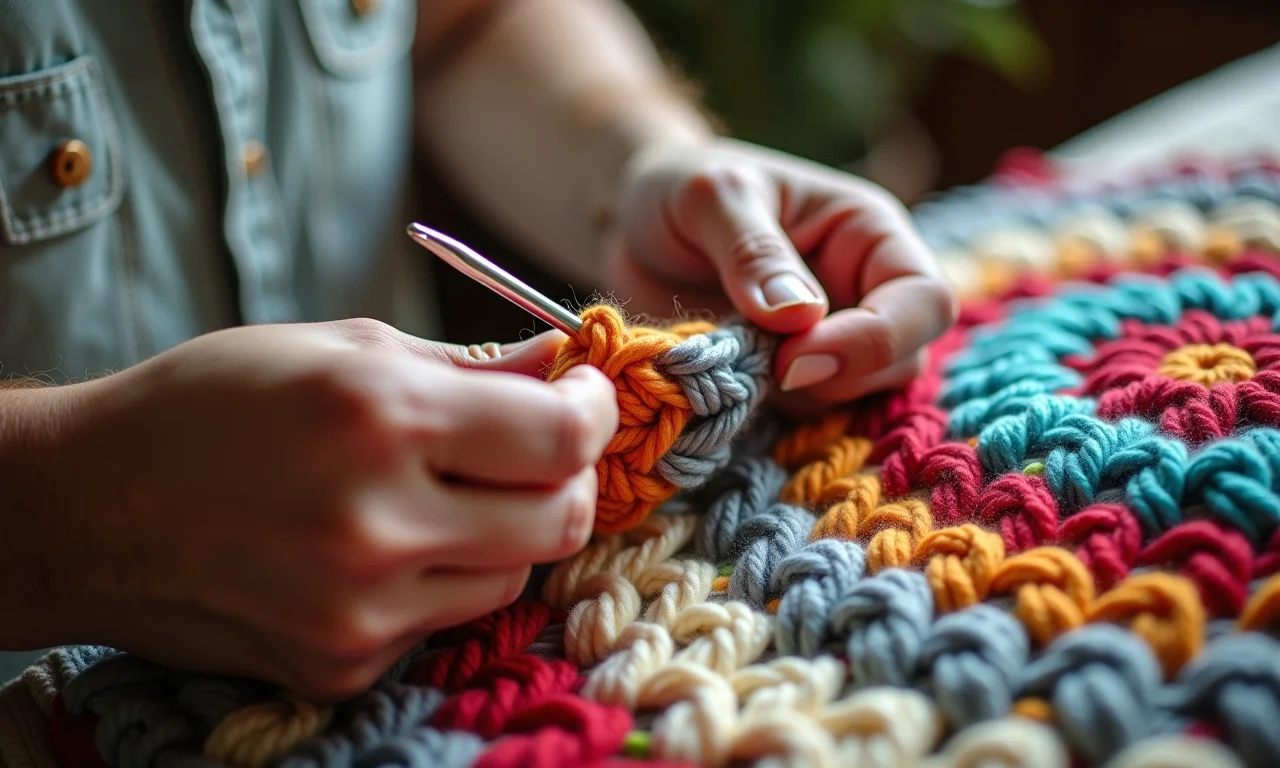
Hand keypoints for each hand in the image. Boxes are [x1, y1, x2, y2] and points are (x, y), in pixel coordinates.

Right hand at [23, 319, 616, 699]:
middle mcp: (375, 522)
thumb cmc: (212, 404)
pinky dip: (437, 579)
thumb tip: (560, 367)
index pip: (559, 436)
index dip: (593, 412)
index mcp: (379, 417)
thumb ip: (466, 365)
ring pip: (511, 576)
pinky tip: (377, 548)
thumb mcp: (339, 349)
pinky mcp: (341, 664)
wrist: (91, 506)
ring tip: (439, 495)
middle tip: (537, 446)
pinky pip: (442, 620)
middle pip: (559, 518)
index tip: (584, 397)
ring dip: (503, 530)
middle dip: (565, 475)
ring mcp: (359, 610)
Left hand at [604, 137, 957, 412]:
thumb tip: (802, 317)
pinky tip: (729, 384)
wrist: (634, 223)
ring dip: (805, 400)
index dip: (875, 339)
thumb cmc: (681, 188)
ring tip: (737, 363)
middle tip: (765, 368)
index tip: (794, 357)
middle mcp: (865, 290)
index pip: (924, 299)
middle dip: (841, 377)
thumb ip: (753, 251)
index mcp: (868, 233)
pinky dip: (775, 416)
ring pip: (862, 397)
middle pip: (906, 359)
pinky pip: (809, 416)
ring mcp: (833, 340)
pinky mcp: (792, 378)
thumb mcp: (711, 197)